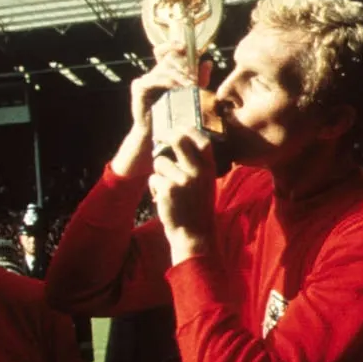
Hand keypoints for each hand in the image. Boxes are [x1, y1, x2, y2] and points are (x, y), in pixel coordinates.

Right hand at [129, 43, 214, 131]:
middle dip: (183, 68)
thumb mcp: (191, 94)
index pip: (164, 52)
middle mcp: (153, 74)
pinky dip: (166, 81)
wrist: (156, 131)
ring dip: (178, 76)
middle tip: (194, 79)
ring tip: (190, 85)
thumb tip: (208, 62)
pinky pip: (153, 79)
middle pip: (167, 60)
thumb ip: (200, 79)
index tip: (184, 46)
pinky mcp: (138, 88)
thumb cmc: (173, 114)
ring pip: (162, 70)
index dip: (172, 45)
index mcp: (163, 73)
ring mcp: (144, 79)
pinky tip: (176, 88)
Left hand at [148, 128, 216, 263]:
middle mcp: (198, 171)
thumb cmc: (197, 206)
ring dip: (158, 172)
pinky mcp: (168, 190)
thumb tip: (181, 141)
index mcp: (209, 168)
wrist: (194, 233)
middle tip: (160, 136)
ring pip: (160, 161)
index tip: (177, 128)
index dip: (188, 130)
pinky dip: (154, 187)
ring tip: (167, 186)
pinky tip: (163, 198)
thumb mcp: (206, 183)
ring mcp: (183, 180)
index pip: (201, 140)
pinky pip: (153, 178)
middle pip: (179, 140)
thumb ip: (198, 164)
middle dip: (166, 135)